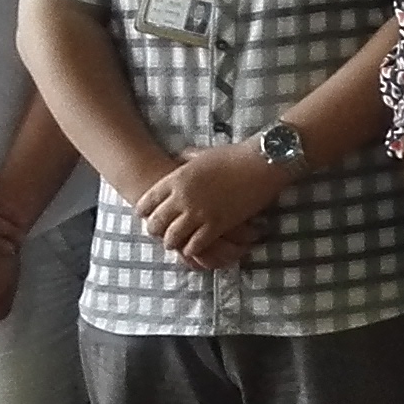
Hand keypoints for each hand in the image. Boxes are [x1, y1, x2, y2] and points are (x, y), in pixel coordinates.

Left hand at [134, 142, 290, 267]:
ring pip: (173, 237)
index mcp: (177, 179)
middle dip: (155, 230)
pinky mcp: (217, 224)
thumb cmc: (233, 155)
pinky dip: (191, 249)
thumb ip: (187, 157)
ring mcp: (199, 213)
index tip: (146, 216)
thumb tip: (180, 158)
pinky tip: (192, 248)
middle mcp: (183, 197)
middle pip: (156, 222)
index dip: (144, 212)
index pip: (147, 202)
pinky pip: (196, 244)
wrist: (260, 163)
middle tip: (158, 234)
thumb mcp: (202, 154)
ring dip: (172, 242)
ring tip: (175, 244)